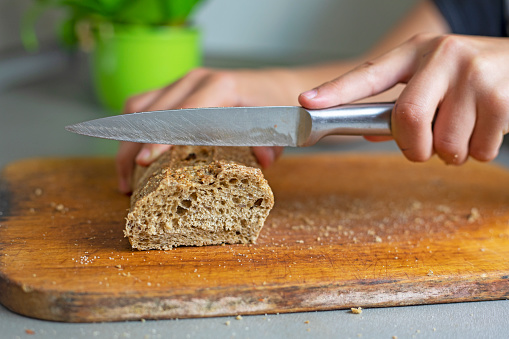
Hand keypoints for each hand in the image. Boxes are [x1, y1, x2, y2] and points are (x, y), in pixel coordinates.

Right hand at [116, 67, 292, 193]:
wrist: (272, 87)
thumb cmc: (274, 107)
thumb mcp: (278, 126)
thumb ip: (271, 143)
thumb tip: (262, 159)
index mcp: (221, 87)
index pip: (182, 114)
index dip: (161, 138)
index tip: (145, 162)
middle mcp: (196, 80)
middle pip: (152, 111)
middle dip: (134, 147)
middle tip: (128, 184)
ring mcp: (183, 82)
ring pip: (140, 106)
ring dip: (127, 139)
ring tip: (127, 176)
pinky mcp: (176, 89)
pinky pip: (144, 105)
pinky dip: (132, 129)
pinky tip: (133, 154)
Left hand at [299, 33, 508, 164]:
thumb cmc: (468, 75)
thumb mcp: (430, 77)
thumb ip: (399, 104)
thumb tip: (368, 132)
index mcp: (415, 53)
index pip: (368, 74)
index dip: (335, 91)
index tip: (308, 103)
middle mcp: (442, 56)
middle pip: (407, 119)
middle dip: (413, 148)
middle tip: (423, 148)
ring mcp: (473, 75)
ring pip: (444, 143)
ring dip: (449, 152)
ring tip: (461, 131)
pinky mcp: (501, 97)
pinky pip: (476, 150)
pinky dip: (476, 153)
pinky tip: (482, 131)